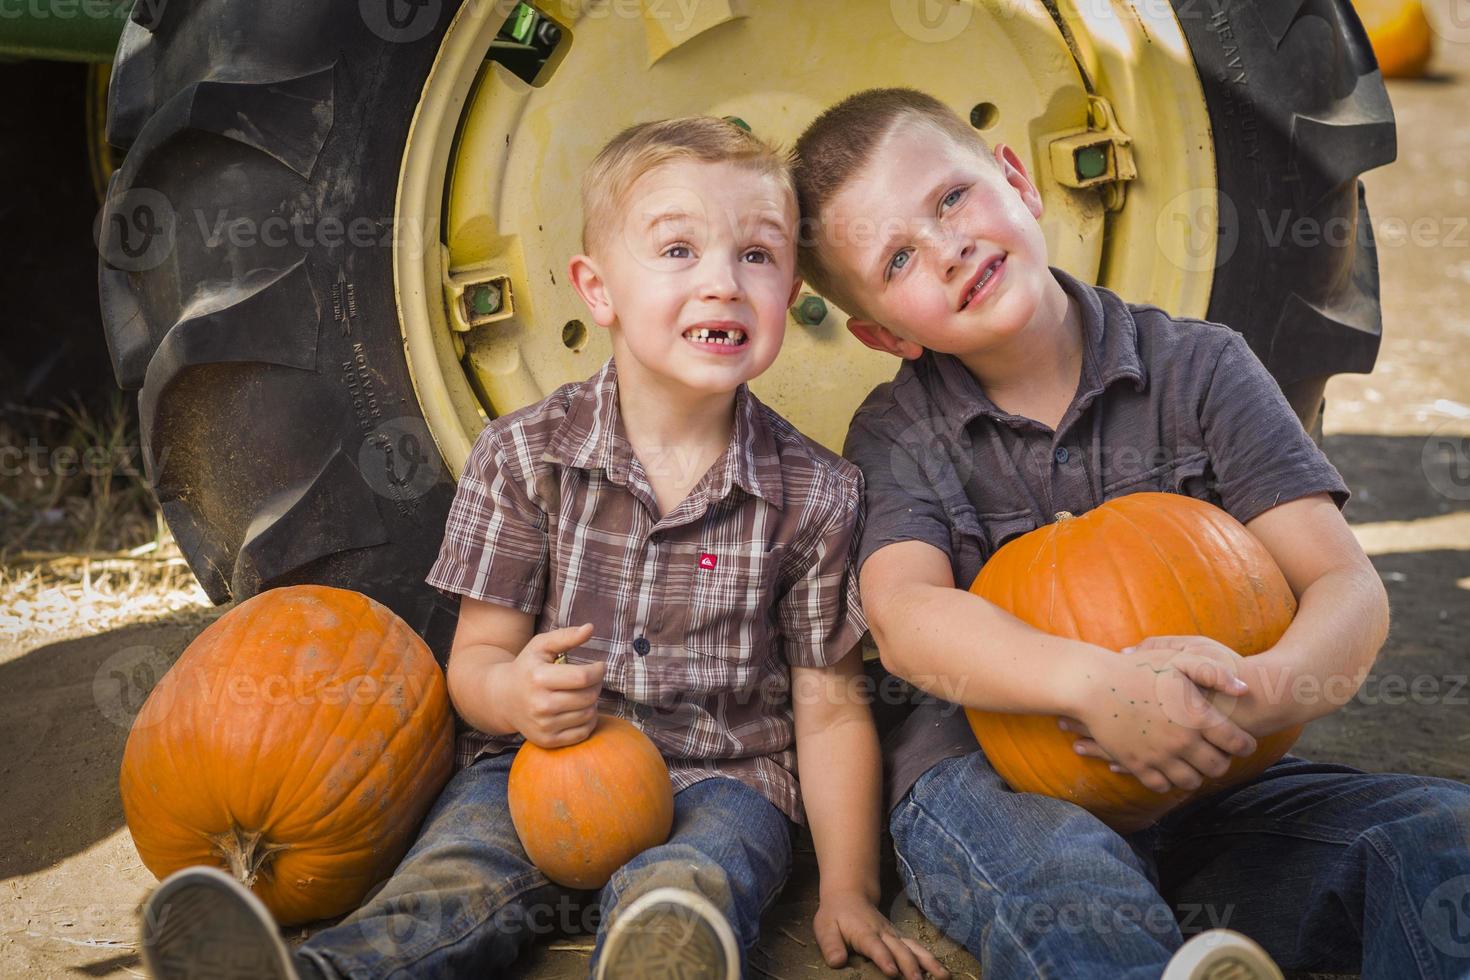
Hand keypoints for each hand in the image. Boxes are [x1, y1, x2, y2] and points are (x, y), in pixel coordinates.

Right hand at [497, 623, 603, 747]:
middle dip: (596, 685)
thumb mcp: (541, 646)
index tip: (599, 666)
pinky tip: (579, 709)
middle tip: (591, 680)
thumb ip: (566, 636)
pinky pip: (583, 732)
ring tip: (583, 693)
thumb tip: (590, 628)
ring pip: (588, 715)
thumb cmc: (527, 668)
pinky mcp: (547, 741)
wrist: (503, 699)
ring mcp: (543, 725)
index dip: (598, 671)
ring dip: (593, 702)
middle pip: (588, 697)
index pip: (583, 677)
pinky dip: (588, 720)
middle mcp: (539, 705)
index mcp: (538, 678)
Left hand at [813, 892, 948, 979]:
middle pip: (900, 949)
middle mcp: (884, 933)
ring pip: (914, 948)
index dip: (884, 959)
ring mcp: (894, 935)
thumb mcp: (825, 928)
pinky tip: (942, 971)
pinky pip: (917, 948)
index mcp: (864, 933)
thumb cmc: (835, 915)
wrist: (849, 895)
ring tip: (944, 976)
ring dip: (929, 962)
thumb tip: (837, 962)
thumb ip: (831, 945)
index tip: (892, 972)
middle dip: (910, 966)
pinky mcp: (900, 938)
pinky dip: (930, 959)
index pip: (875, 947)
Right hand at [1069, 642, 1256, 793]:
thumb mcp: (1179, 660)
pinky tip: (1166, 765)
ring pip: (1191, 782)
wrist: (1093, 685)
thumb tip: (1245, 689)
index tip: (1240, 742)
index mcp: (1197, 717)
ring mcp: (1159, 757)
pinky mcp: (1137, 766)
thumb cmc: (1138, 670)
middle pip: (1218, 768)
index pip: (1238, 744)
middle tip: (1215, 751)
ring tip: (1191, 760)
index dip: (1245, 745)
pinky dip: (1167, 781)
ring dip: (1195, 774)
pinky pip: (1162, 787)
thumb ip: (1216, 673)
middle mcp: (1182, 742)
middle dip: (1222, 761)